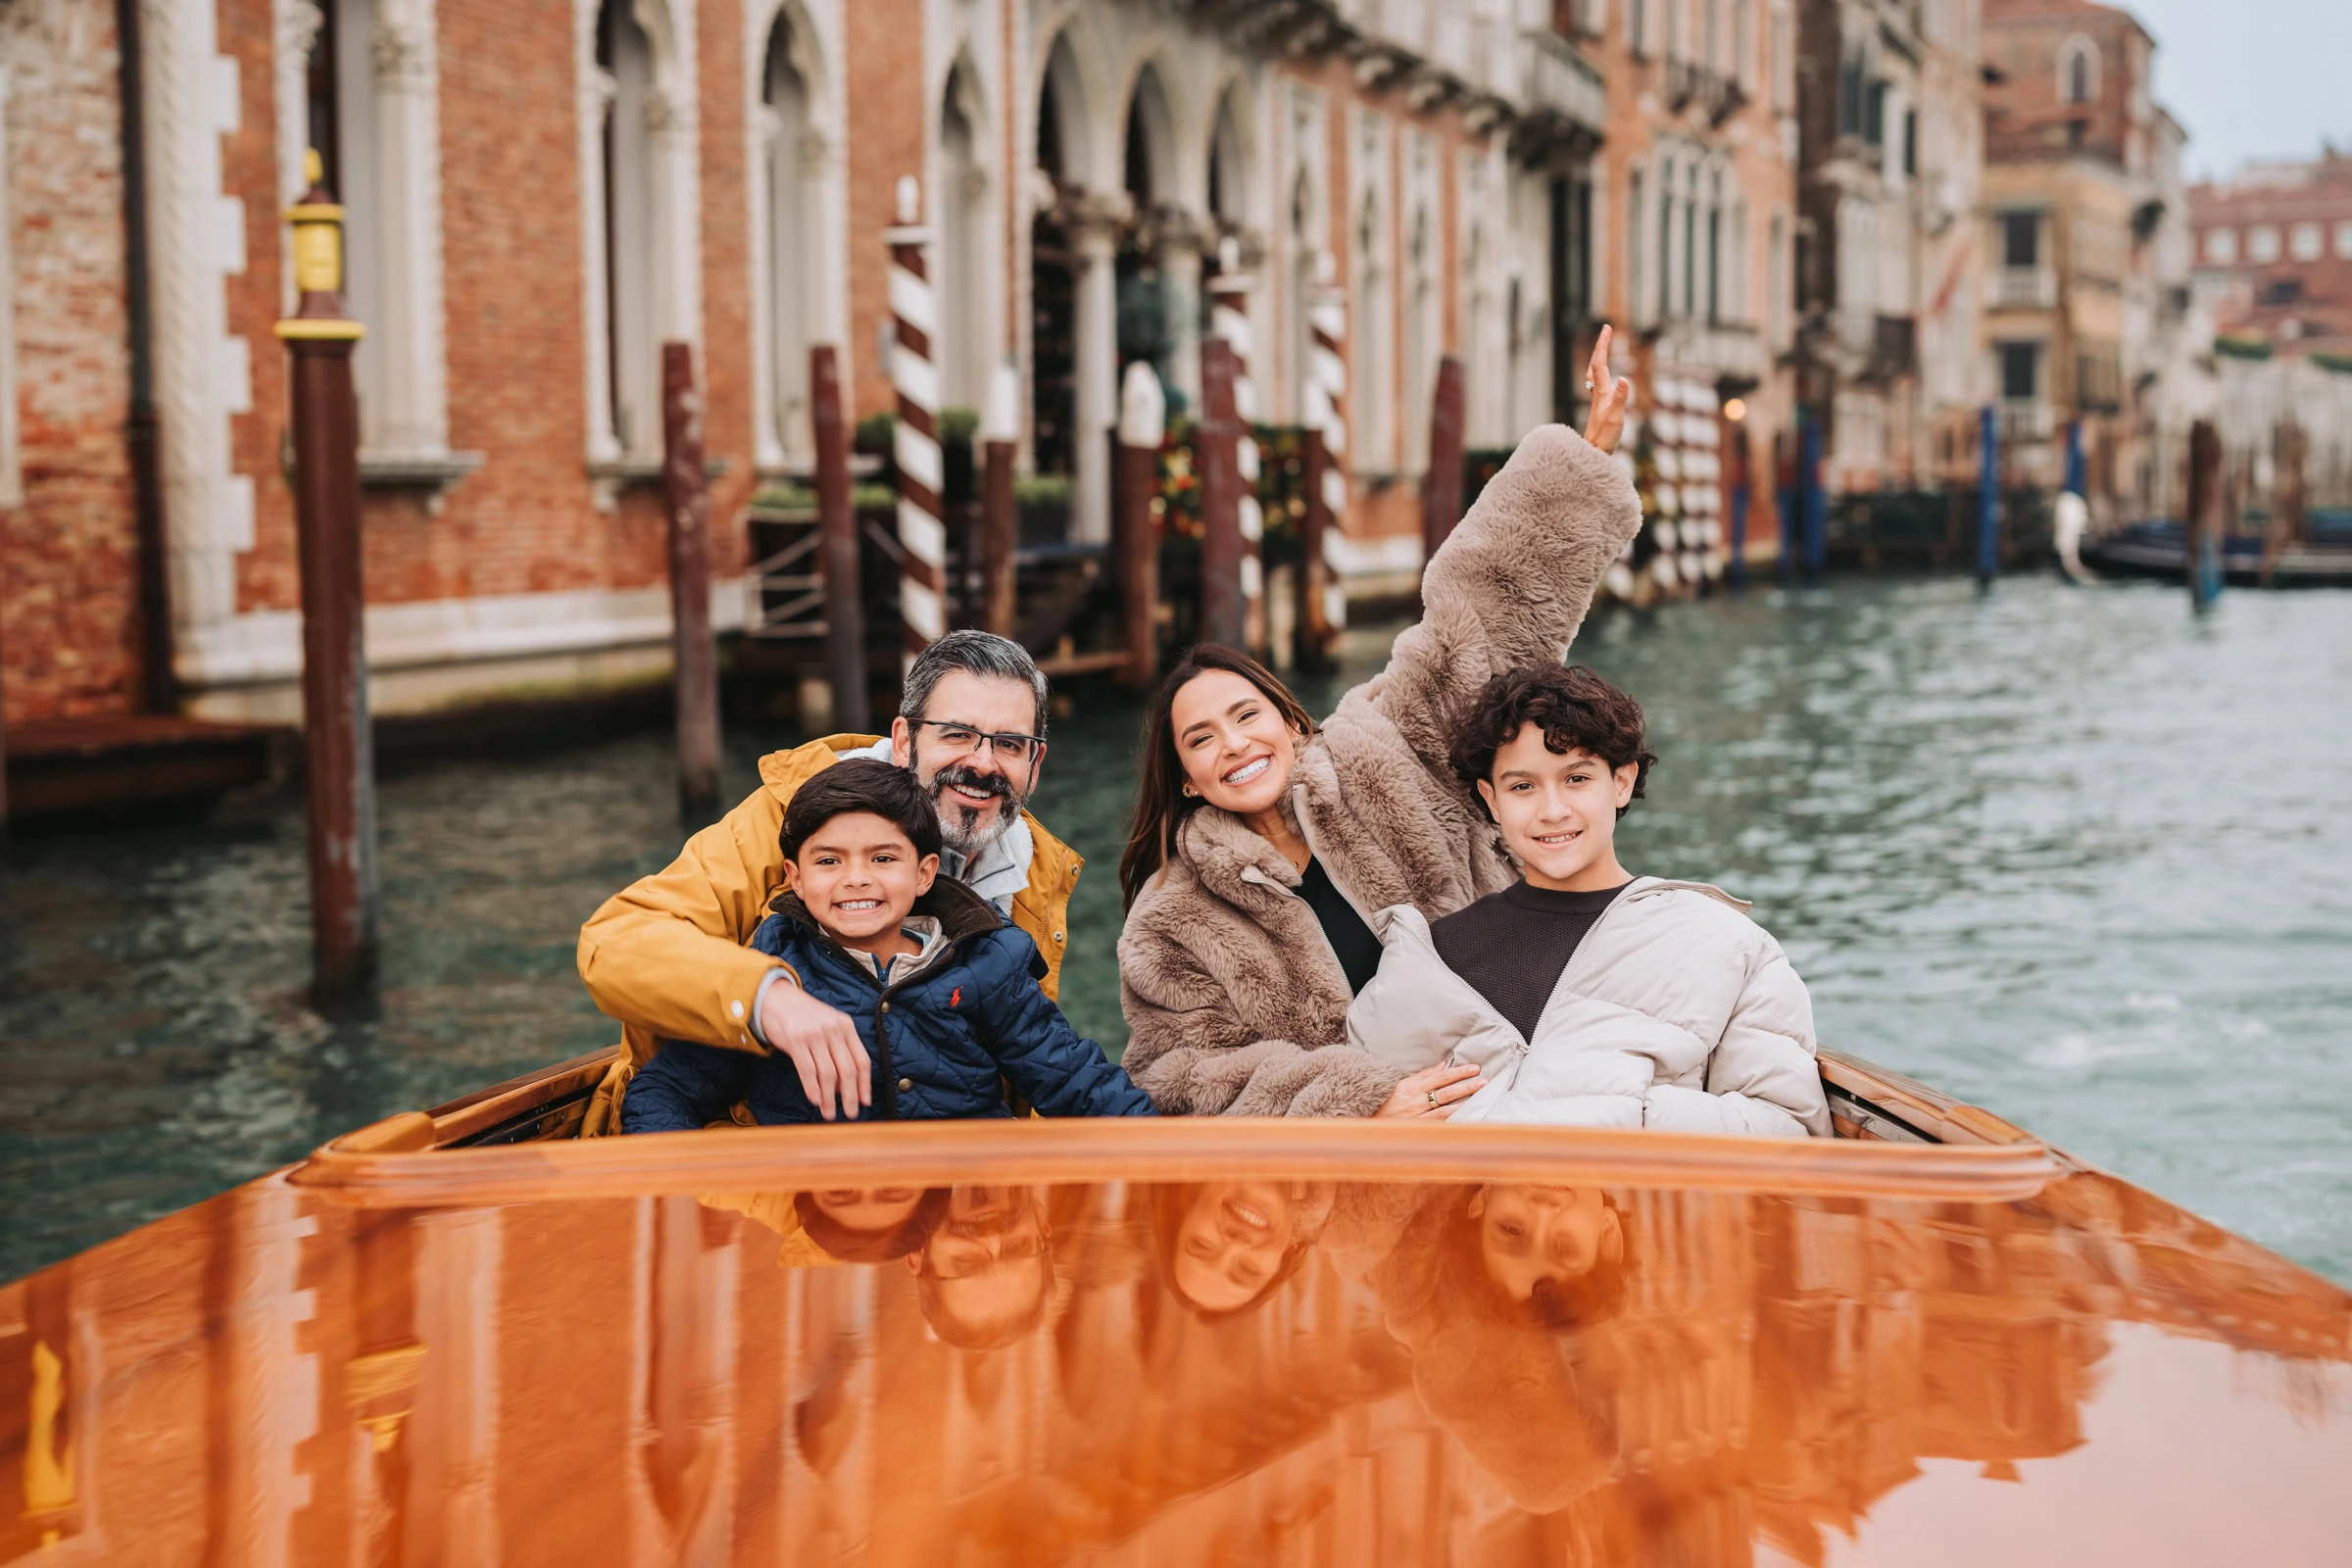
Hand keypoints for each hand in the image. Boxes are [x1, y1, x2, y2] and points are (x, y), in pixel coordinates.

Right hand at [756, 975, 870, 1120]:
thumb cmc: (803, 1016)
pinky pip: (808, 1070)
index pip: (862, 1060)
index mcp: (846, 1026)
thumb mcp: (828, 1024)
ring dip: (830, 1098)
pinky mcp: (795, 1039)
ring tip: (829, 1114)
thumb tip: (845, 1086)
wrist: (775, 997)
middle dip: (850, 1096)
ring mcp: (814, 1034)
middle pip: (848, 1070)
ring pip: (828, 1074)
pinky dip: (813, 1088)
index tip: (865, 1102)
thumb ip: (839, 1049)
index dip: (865, 1084)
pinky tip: (815, 1101)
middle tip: (850, 1114)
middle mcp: (833, 1029)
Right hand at [1373, 1061, 1483, 1119]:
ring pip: (1445, 1109)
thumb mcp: (1402, 1084)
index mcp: (1412, 1087)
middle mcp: (1416, 1101)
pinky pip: (1440, 1125)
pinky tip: (1468, 1117)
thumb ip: (1424, 1075)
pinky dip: (1454, 1120)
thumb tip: (1443, 1065)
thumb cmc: (1387, 1102)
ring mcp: (1418, 1117)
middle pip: (1445, 1092)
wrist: (1370, 1123)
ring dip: (1464, 1103)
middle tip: (1484, 1080)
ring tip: (1481, 1098)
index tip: (1474, 1068)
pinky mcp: (1419, 1130)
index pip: (1440, 1077)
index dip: (1458, 1072)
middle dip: (1466, 1086)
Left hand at [1580, 325, 1632, 455]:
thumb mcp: (1616, 417)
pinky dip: (1601, 374)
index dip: (1603, 345)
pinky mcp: (1599, 408)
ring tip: (1602, 349)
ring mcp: (1597, 401)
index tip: (1607, 328)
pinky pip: (1598, 383)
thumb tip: (1625, 378)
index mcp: (1601, 392)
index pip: (1600, 363)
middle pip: (1595, 365)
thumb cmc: (1604, 437)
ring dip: (1599, 359)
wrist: (1592, 452)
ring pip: (1595, 374)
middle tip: (1606, 332)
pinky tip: (1604, 379)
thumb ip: (1621, 397)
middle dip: (1601, 347)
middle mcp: (1597, 393)